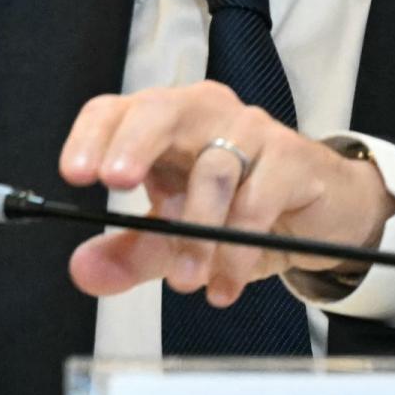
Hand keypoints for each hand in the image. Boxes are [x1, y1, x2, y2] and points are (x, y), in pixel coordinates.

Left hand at [58, 81, 394, 305]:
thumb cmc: (237, 208)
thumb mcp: (176, 234)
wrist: (320, 213)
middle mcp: (202, 113)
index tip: (74, 174)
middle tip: (115, 184)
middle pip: (160, 113)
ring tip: (185, 281)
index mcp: (161, 122)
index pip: (115, 111)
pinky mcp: (292, 156)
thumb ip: (129, 251)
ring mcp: (251, 129)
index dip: (91, 137)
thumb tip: (83, 272)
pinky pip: (258, 200)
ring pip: (213, 169)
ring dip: (195, 234)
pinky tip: (225, 283)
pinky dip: (237, 249)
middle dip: (133, 145)